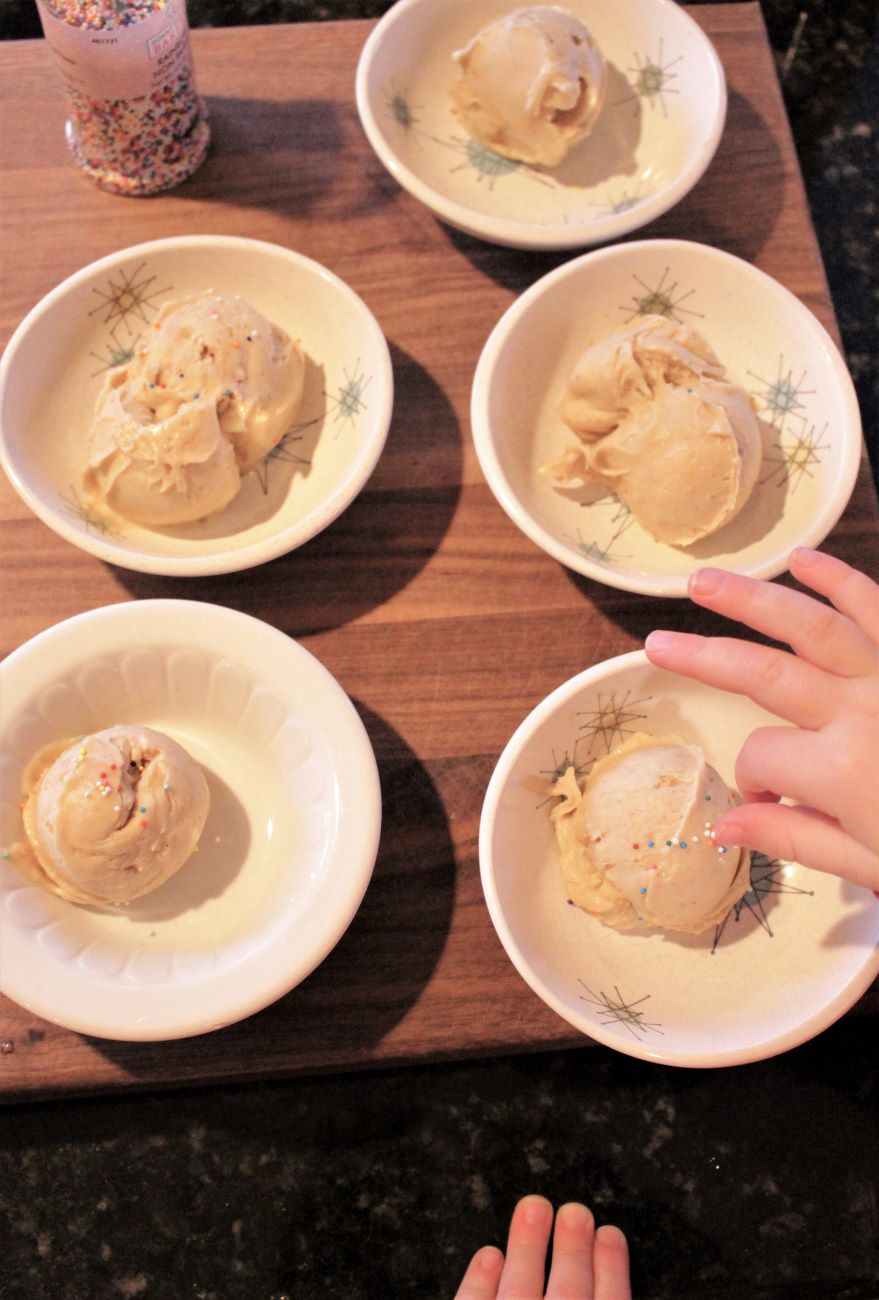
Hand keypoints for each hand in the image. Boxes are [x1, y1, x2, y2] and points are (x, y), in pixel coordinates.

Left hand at [454, 1195, 630, 1298]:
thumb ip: (594, 1296)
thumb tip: (602, 1281)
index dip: (612, 1270)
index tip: (610, 1234)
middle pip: (569, 1294)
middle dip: (572, 1249)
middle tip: (575, 1211)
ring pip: (519, 1292)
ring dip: (528, 1248)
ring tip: (534, 1207)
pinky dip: (480, 1284)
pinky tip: (489, 1255)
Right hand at [645, 548, 878, 888]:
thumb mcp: (870, 862)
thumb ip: (794, 834)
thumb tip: (724, 826)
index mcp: (837, 768)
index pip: (762, 758)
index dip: (754, 781)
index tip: (767, 800)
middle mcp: (857, 709)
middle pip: (762, 674)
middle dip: (704, 658)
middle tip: (658, 642)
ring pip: (810, 626)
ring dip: (753, 600)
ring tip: (705, 582)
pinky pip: (877, 607)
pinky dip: (841, 579)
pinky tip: (805, 560)